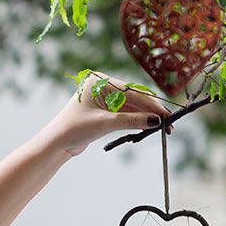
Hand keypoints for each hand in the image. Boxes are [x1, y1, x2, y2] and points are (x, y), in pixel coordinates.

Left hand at [43, 71, 171, 156]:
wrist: (57, 143)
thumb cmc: (75, 129)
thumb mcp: (105, 123)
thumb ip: (131, 120)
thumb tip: (155, 121)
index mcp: (100, 81)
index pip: (132, 92)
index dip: (151, 105)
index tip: (166, 115)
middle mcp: (103, 86)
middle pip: (134, 98)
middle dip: (151, 111)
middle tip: (169, 123)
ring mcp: (104, 98)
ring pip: (131, 106)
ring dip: (146, 116)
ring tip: (162, 127)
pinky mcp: (104, 110)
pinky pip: (125, 113)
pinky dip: (136, 120)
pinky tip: (149, 126)